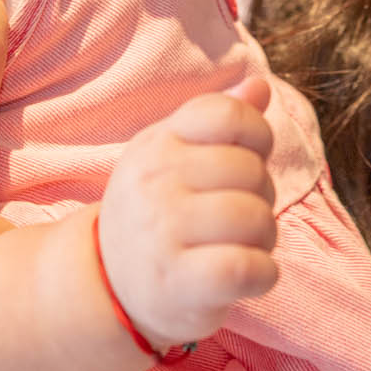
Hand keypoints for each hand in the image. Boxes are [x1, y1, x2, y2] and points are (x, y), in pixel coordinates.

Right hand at [96, 76, 279, 347]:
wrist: (105, 283)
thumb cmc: (157, 212)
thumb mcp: (174, 157)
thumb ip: (220, 122)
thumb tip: (260, 86)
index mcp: (157, 143)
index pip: (228, 114)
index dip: (258, 134)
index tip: (251, 158)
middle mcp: (155, 181)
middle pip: (251, 169)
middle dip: (263, 195)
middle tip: (242, 217)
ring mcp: (162, 232)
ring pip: (255, 218)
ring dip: (265, 238)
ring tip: (244, 246)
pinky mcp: (175, 283)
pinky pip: (246, 268)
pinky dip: (264, 274)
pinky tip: (249, 276)